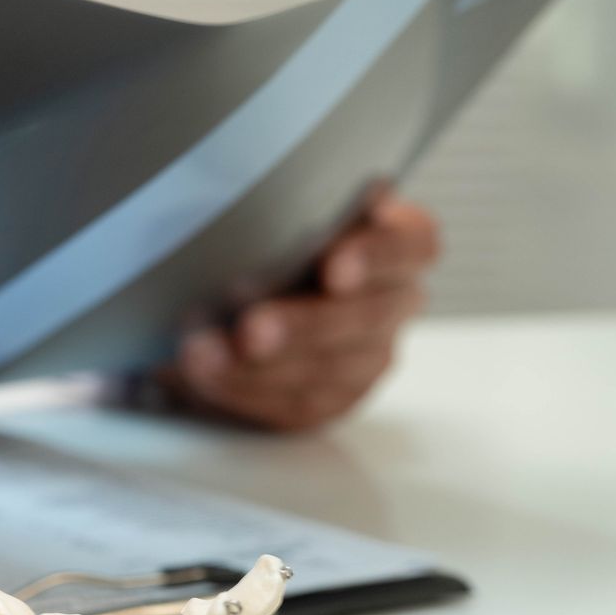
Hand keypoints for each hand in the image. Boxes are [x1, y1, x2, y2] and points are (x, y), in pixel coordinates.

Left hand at [167, 193, 439, 431]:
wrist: (234, 295)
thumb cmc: (265, 236)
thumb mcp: (277, 212)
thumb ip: (282, 211)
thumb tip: (240, 214)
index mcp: (396, 240)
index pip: (410, 244)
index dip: (376, 256)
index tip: (333, 268)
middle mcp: (394, 298)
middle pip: (366, 316)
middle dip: (302, 325)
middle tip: (250, 329)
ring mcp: (370, 353)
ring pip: (331, 368)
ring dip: (261, 368)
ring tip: (205, 357)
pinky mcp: (335, 396)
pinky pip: (299, 403)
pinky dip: (246, 391)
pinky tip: (208, 378)